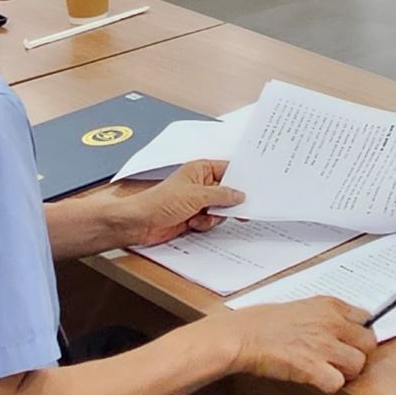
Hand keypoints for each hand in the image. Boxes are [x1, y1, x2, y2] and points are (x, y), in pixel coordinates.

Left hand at [121, 159, 241, 247]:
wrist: (141, 223)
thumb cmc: (160, 202)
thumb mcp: (196, 195)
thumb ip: (221, 194)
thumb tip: (239, 194)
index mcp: (200, 170)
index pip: (228, 169)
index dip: (241, 177)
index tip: (254, 186)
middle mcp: (200, 184)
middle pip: (227, 191)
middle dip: (228, 202)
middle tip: (240, 210)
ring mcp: (197, 201)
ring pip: (220, 209)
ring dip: (214, 216)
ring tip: (201, 217)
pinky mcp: (193, 217)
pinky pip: (211, 221)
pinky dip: (205, 224)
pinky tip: (193, 224)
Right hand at [231, 296, 376, 392]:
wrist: (242, 335)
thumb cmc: (262, 322)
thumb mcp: (301, 306)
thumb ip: (325, 315)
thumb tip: (341, 326)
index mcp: (329, 306)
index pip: (366, 318)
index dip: (360, 333)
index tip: (353, 340)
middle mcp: (331, 323)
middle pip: (369, 343)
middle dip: (359, 354)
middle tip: (343, 360)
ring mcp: (323, 346)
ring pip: (358, 364)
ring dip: (347, 372)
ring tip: (330, 372)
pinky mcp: (312, 368)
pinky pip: (337, 383)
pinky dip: (329, 386)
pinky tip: (317, 381)